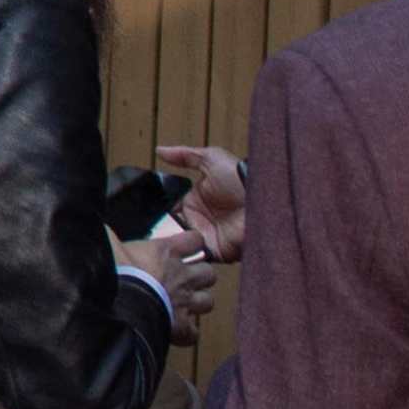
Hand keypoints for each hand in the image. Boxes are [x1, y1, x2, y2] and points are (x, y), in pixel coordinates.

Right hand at [118, 229, 218, 342]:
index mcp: (167, 252)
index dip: (192, 243)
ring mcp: (185, 302)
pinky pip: (194, 332)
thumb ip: (109, 234)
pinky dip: (187, 332)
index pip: (195, 240)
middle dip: (199, 277)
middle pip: (208, 273)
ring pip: (207, 301)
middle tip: (185, 280)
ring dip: (197, 303)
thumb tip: (96, 223)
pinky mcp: (182, 326)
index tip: (185, 247)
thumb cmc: (115, 272)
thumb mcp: (108, 244)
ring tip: (183, 305)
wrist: (119, 304)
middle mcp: (182, 276)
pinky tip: (176, 330)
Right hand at [155, 142, 249, 262]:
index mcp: (195, 201)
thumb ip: (184, 155)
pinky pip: (195, 258)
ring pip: (180, 245)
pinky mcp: (216, 252)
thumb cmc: (240, 178)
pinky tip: (174, 252)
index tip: (143, 214)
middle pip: (171, 229)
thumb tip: (160, 150)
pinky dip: (185, 256)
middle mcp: (199, 220)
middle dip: (160, 231)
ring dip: (170, 244)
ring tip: (158, 243)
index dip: (156, 213)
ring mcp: (207, 237)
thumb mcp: (211, 159)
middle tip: (148, 232)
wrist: (264, 201)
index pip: (168, 209)